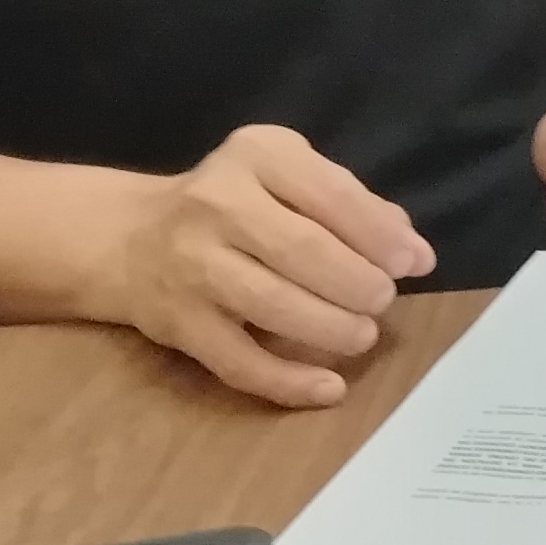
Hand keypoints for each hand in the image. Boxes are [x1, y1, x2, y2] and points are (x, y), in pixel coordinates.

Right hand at [90, 123, 433, 408]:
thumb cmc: (233, 202)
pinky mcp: (178, 324)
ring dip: (330, 327)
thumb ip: (348, 204)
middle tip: (383, 301)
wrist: (129, 239)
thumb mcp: (286, 177)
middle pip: (303, 250)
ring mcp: (193, 264)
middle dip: (357, 282)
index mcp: (257, 155)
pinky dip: (288, 380)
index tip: (415, 263)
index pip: (330, 193)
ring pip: (272, 305)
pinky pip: (239, 361)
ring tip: (362, 335)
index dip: (379, 234)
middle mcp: (217, 203)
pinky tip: (328, 389)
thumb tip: (411, 250)